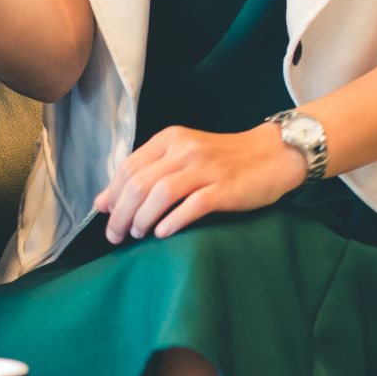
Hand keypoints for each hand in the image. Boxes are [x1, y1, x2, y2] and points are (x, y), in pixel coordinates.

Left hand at [95, 121, 305, 242]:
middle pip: (139, 183)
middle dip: (121, 214)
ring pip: (159, 194)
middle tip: (116, 237)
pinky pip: (190, 206)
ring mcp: (206, 168)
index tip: (107, 218)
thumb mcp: (182, 158)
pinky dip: (171, 222)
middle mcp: (185, 149)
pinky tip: (163, 234)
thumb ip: (145, 174)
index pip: (128, 167)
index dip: (112, 195)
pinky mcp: (224, 188)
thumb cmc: (224, 160)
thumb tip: (103, 202)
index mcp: (170, 139)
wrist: (273, 155)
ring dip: (142, 219)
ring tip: (139, 235)